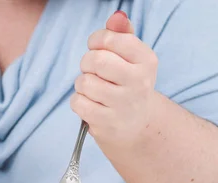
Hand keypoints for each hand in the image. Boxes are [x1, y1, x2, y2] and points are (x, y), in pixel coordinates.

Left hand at [71, 11, 159, 150]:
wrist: (137, 125)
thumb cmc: (127, 84)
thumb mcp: (131, 58)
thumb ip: (121, 34)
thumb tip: (116, 16)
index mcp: (146, 60)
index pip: (110, 38)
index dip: (95, 41)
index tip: (97, 48)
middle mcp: (139, 81)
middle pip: (95, 60)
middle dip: (87, 63)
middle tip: (94, 71)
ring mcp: (124, 104)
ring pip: (84, 82)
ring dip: (82, 85)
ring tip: (95, 90)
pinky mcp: (108, 123)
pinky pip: (78, 103)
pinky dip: (79, 102)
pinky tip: (91, 105)